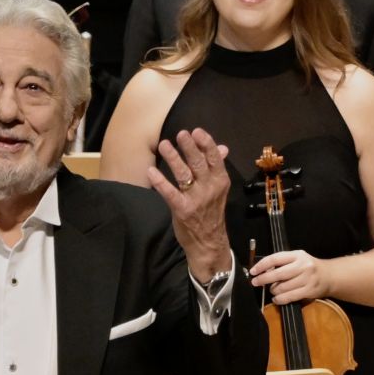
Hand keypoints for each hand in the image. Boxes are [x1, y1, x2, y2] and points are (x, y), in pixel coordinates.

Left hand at [144, 128, 231, 280]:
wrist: (209, 243)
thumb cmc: (210, 212)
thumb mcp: (219, 189)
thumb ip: (217, 167)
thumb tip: (222, 147)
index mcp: (220, 181)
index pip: (215, 158)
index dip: (206, 143)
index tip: (196, 131)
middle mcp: (210, 188)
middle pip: (199, 163)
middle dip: (189, 147)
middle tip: (180, 134)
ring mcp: (196, 200)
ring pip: (184, 174)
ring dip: (173, 158)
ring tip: (164, 144)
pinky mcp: (182, 210)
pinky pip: (170, 193)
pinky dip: (160, 182)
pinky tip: (151, 171)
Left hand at [249, 249, 331, 304]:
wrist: (329, 276)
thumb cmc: (309, 267)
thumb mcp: (297, 259)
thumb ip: (282, 263)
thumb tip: (262, 271)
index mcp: (297, 255)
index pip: (275, 258)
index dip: (262, 265)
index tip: (253, 271)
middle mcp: (303, 266)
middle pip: (277, 274)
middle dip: (263, 279)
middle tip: (255, 282)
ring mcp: (307, 279)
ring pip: (282, 287)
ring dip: (273, 290)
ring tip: (273, 290)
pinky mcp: (309, 290)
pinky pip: (289, 297)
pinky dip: (280, 299)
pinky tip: (277, 298)